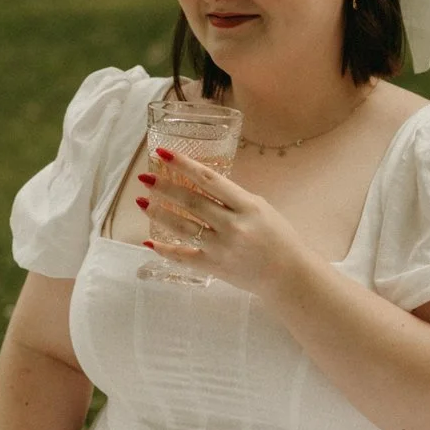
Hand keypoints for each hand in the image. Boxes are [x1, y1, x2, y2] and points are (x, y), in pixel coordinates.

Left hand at [136, 146, 314, 297]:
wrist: (287, 275)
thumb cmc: (278, 237)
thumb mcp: (261, 208)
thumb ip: (233, 197)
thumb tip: (201, 184)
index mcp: (247, 206)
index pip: (209, 180)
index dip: (184, 165)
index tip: (163, 154)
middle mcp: (232, 225)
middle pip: (191, 202)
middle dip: (164, 188)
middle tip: (145, 178)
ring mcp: (222, 248)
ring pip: (183, 227)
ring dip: (159, 214)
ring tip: (142, 202)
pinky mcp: (214, 267)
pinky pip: (183, 257)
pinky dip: (165, 250)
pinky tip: (150, 242)